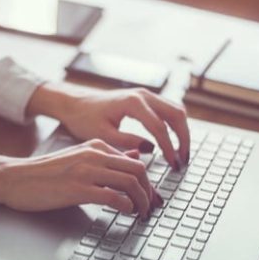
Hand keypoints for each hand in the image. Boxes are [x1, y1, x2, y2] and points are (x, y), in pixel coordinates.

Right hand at [0, 139, 163, 216]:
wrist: (15, 178)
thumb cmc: (45, 173)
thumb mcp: (79, 158)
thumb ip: (106, 158)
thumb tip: (135, 156)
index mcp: (96, 146)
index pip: (135, 161)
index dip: (148, 182)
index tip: (151, 198)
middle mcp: (95, 155)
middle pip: (139, 171)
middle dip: (150, 192)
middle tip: (151, 208)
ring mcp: (86, 171)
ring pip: (130, 183)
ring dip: (141, 202)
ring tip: (141, 214)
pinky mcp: (78, 189)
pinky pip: (113, 197)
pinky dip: (126, 206)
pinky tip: (126, 213)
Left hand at [27, 83, 189, 168]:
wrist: (74, 104)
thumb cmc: (84, 119)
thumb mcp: (103, 135)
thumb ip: (128, 142)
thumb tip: (151, 150)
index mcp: (132, 103)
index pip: (159, 127)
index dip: (168, 148)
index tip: (173, 165)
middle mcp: (143, 95)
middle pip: (176, 114)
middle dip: (183, 138)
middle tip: (183, 160)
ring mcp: (145, 95)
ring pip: (176, 110)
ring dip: (182, 131)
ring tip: (181, 154)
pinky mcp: (145, 99)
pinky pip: (168, 110)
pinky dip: (175, 125)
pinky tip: (173, 143)